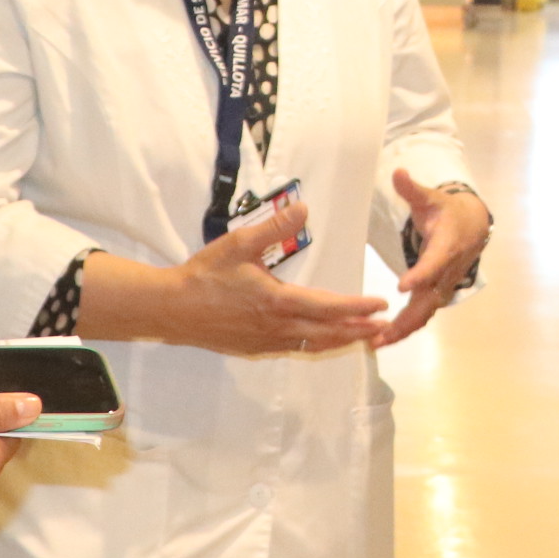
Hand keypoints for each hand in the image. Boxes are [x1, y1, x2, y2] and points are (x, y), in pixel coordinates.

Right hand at [136, 199, 386, 356]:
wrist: (172, 309)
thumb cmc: (205, 275)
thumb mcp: (238, 243)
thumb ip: (273, 227)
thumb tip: (303, 208)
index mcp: (277, 301)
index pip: (328, 307)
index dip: (357, 307)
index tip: (381, 304)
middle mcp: (277, 327)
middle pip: (328, 333)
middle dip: (359, 330)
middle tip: (386, 328)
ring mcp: (267, 342)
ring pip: (314, 345)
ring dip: (341, 340)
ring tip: (363, 336)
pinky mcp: (255, 349)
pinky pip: (295, 349)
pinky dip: (317, 345)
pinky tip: (322, 340)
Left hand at [372, 171, 488, 346]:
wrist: (471, 225)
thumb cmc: (445, 211)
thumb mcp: (429, 197)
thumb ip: (412, 189)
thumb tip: (399, 172)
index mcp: (446, 245)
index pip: (434, 262)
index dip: (420, 275)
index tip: (402, 286)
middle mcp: (447, 270)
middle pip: (429, 298)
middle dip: (406, 317)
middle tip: (381, 332)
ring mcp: (443, 285)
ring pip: (425, 312)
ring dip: (403, 329)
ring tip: (377, 343)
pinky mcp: (438, 293)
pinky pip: (423, 314)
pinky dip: (406, 329)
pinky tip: (385, 340)